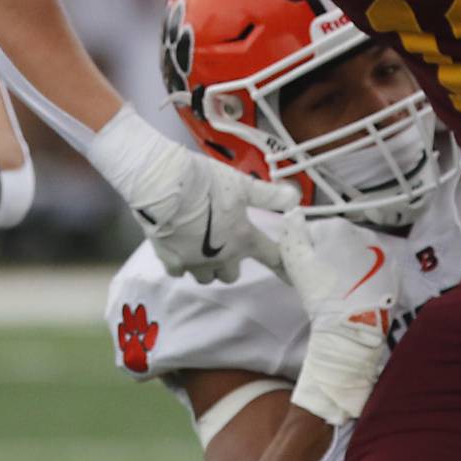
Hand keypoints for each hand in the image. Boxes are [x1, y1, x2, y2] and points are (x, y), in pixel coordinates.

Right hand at [87, 106, 297, 283]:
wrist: (164, 186)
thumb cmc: (206, 183)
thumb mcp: (243, 184)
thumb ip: (269, 195)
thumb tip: (296, 197)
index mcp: (243, 238)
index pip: (272, 257)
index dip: (283, 265)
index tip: (289, 276)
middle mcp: (222, 257)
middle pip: (233, 275)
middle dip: (231, 263)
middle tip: (225, 244)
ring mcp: (195, 262)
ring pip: (206, 277)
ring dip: (207, 266)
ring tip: (201, 247)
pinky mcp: (171, 261)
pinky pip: (180, 272)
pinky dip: (182, 264)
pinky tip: (179, 247)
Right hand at [279, 211, 397, 425]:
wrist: (352, 326)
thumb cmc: (320, 292)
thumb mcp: (295, 260)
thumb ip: (292, 231)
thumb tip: (293, 212)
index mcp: (338, 226)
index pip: (314, 231)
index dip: (306, 250)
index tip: (307, 269)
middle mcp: (364, 231)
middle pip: (338, 239)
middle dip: (330, 254)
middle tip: (323, 280)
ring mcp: (383, 250)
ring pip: (357, 251)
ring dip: (349, 262)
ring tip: (342, 286)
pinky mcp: (394, 270)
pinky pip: (375, 266)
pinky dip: (366, 273)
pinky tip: (358, 290)